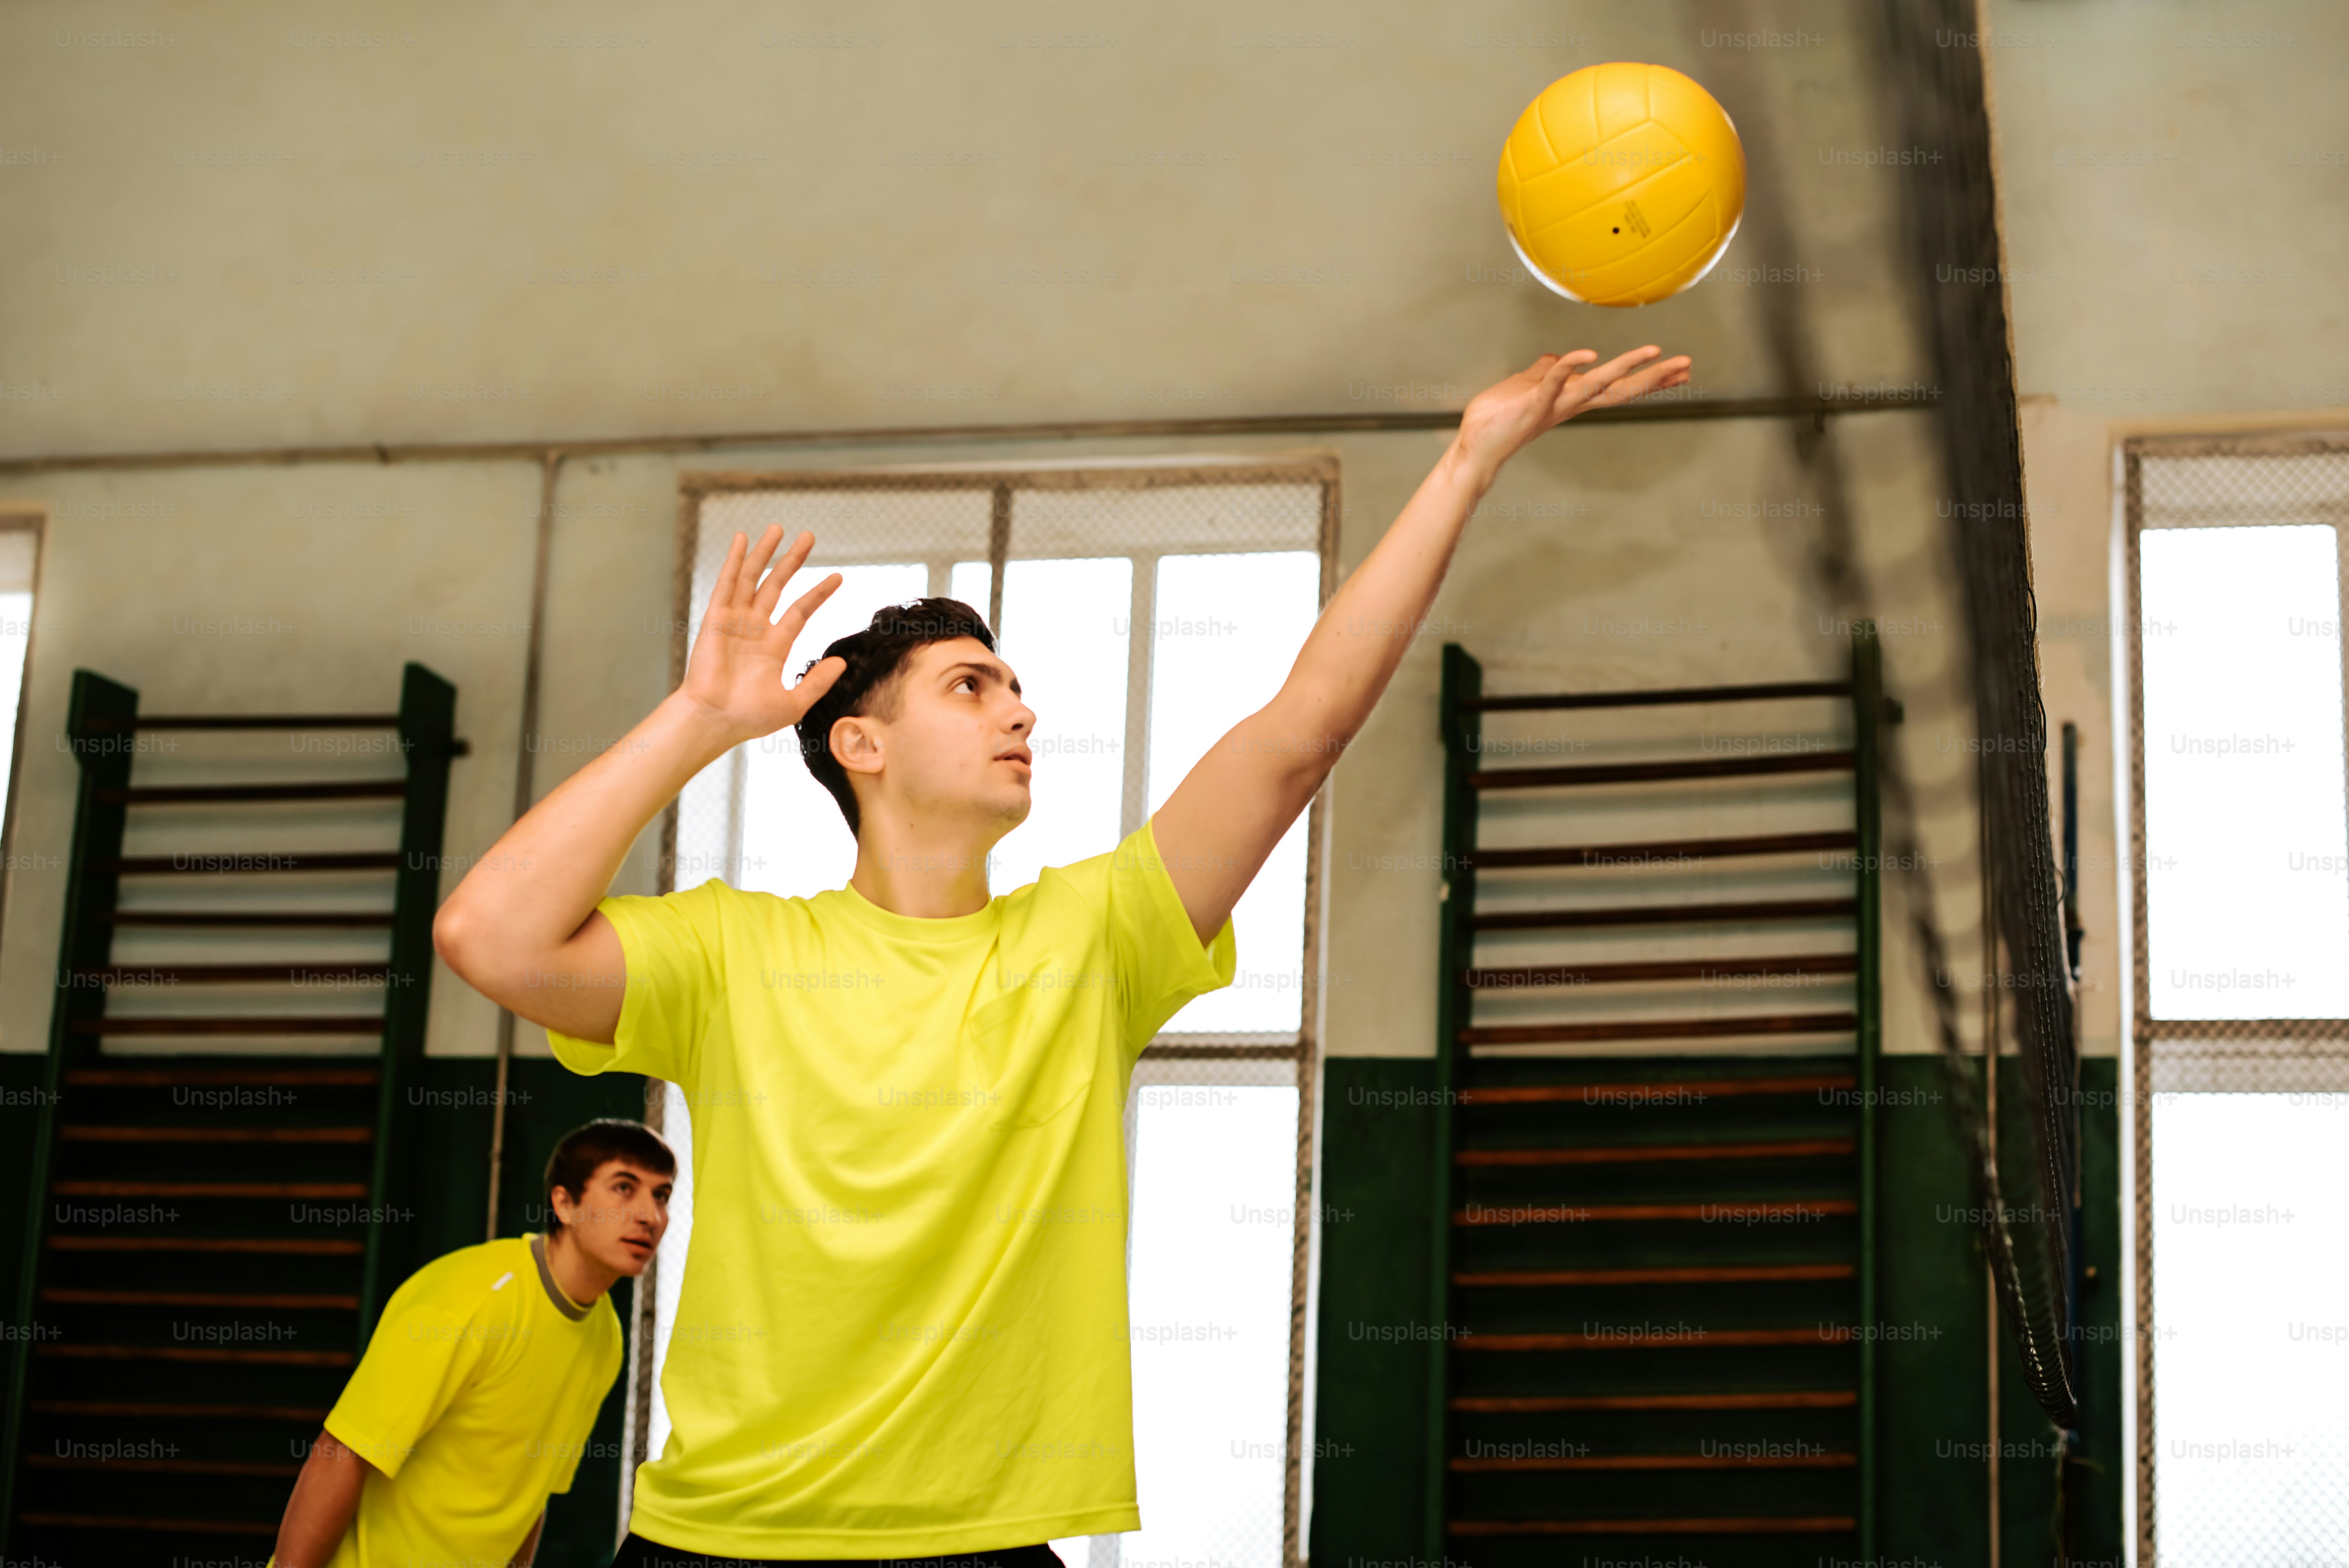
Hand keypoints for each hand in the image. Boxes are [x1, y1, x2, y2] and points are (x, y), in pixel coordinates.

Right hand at [675, 526, 845, 744]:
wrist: (716, 720)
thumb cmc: (749, 717)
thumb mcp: (794, 702)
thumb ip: (818, 681)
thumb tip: (842, 662)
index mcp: (774, 646)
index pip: (800, 611)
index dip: (818, 593)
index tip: (838, 576)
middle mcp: (755, 629)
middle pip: (777, 586)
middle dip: (791, 561)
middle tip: (809, 537)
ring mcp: (735, 621)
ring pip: (752, 578)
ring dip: (765, 553)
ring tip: (779, 528)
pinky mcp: (716, 618)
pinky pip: (727, 584)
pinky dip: (734, 560)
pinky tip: (742, 539)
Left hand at [1449, 345, 1693, 485]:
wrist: (1473, 448)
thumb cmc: (1497, 419)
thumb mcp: (1526, 386)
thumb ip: (1544, 372)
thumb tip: (1560, 359)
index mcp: (1571, 399)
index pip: (1617, 386)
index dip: (1648, 378)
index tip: (1680, 372)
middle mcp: (1569, 404)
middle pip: (1620, 388)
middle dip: (1654, 376)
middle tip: (1687, 364)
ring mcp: (1553, 405)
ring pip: (1596, 384)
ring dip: (1625, 366)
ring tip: (1654, 352)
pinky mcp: (1531, 405)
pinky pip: (1552, 382)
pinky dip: (1568, 367)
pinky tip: (1587, 354)